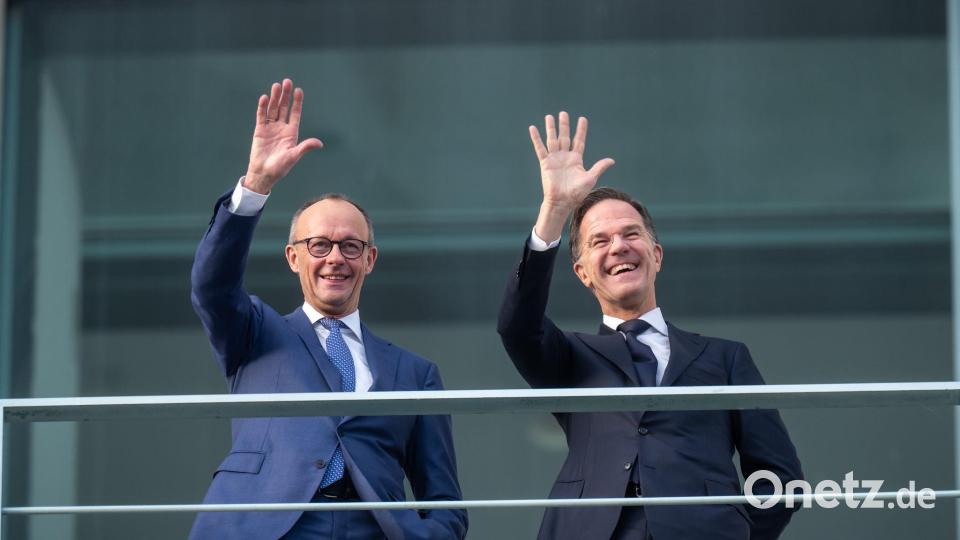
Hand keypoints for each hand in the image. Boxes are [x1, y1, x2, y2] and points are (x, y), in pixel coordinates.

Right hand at [243, 78, 323, 193]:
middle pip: (284, 108)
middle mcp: (281, 128)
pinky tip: (265, 98)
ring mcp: (270, 128)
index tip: (299, 91)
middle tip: (287, 82)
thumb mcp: (294, 156)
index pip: (295, 114)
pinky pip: (261, 116)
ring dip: (275, 98)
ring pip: (273, 109)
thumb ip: (305, 147)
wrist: (263, 173)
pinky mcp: (260, 130)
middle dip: (286, 95)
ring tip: (277, 86)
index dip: (297, 102)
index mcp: (291, 133)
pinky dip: (263, 107)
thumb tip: (320, 144)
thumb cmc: (280, 167)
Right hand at [529, 111, 613, 241]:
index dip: (581, 130)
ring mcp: (554, 159)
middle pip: (565, 137)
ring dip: (551, 128)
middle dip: (564, 125)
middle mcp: (565, 157)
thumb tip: (612, 160)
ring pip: (552, 139)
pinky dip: (536, 138)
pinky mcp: (545, 163)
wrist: (562, 202)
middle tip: (563, 113)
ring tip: (549, 116)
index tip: (582, 119)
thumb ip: (599, 167)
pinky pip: (540, 148)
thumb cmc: (577, 193)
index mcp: (576, 159)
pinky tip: (533, 128)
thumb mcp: (590, 178)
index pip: (579, 141)